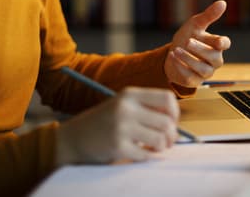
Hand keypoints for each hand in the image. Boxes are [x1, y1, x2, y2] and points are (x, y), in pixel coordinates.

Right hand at [55, 87, 178, 164]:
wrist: (74, 138)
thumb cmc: (105, 122)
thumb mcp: (123, 105)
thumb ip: (147, 108)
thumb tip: (175, 124)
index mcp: (130, 94)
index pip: (167, 98)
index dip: (175, 112)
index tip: (171, 122)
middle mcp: (126, 108)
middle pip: (166, 121)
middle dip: (171, 135)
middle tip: (167, 142)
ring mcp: (121, 127)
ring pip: (159, 139)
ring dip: (161, 147)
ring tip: (155, 147)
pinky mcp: (117, 146)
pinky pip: (145, 154)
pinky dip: (146, 156)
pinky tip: (140, 153)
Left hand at [164, 0, 230, 88]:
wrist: (172, 54)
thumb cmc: (187, 37)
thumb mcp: (195, 24)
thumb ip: (209, 15)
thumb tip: (222, 3)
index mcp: (216, 45)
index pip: (225, 44)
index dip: (222, 43)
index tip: (218, 42)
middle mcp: (214, 60)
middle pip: (214, 57)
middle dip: (200, 49)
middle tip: (188, 41)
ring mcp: (205, 72)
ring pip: (203, 69)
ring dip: (189, 59)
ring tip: (177, 50)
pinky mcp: (194, 81)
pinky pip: (191, 77)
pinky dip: (181, 67)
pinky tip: (173, 57)